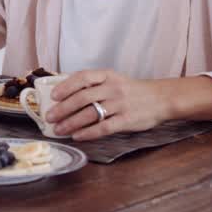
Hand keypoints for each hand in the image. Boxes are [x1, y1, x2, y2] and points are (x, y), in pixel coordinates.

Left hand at [46, 70, 170, 139]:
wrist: (161, 99)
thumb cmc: (131, 91)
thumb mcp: (114, 80)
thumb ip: (94, 84)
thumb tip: (65, 93)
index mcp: (107, 75)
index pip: (82, 77)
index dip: (66, 86)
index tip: (53, 96)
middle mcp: (113, 88)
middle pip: (82, 98)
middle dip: (62, 108)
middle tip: (49, 117)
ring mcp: (120, 104)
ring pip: (90, 114)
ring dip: (71, 123)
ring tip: (59, 130)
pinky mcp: (127, 120)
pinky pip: (104, 127)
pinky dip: (88, 133)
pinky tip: (77, 136)